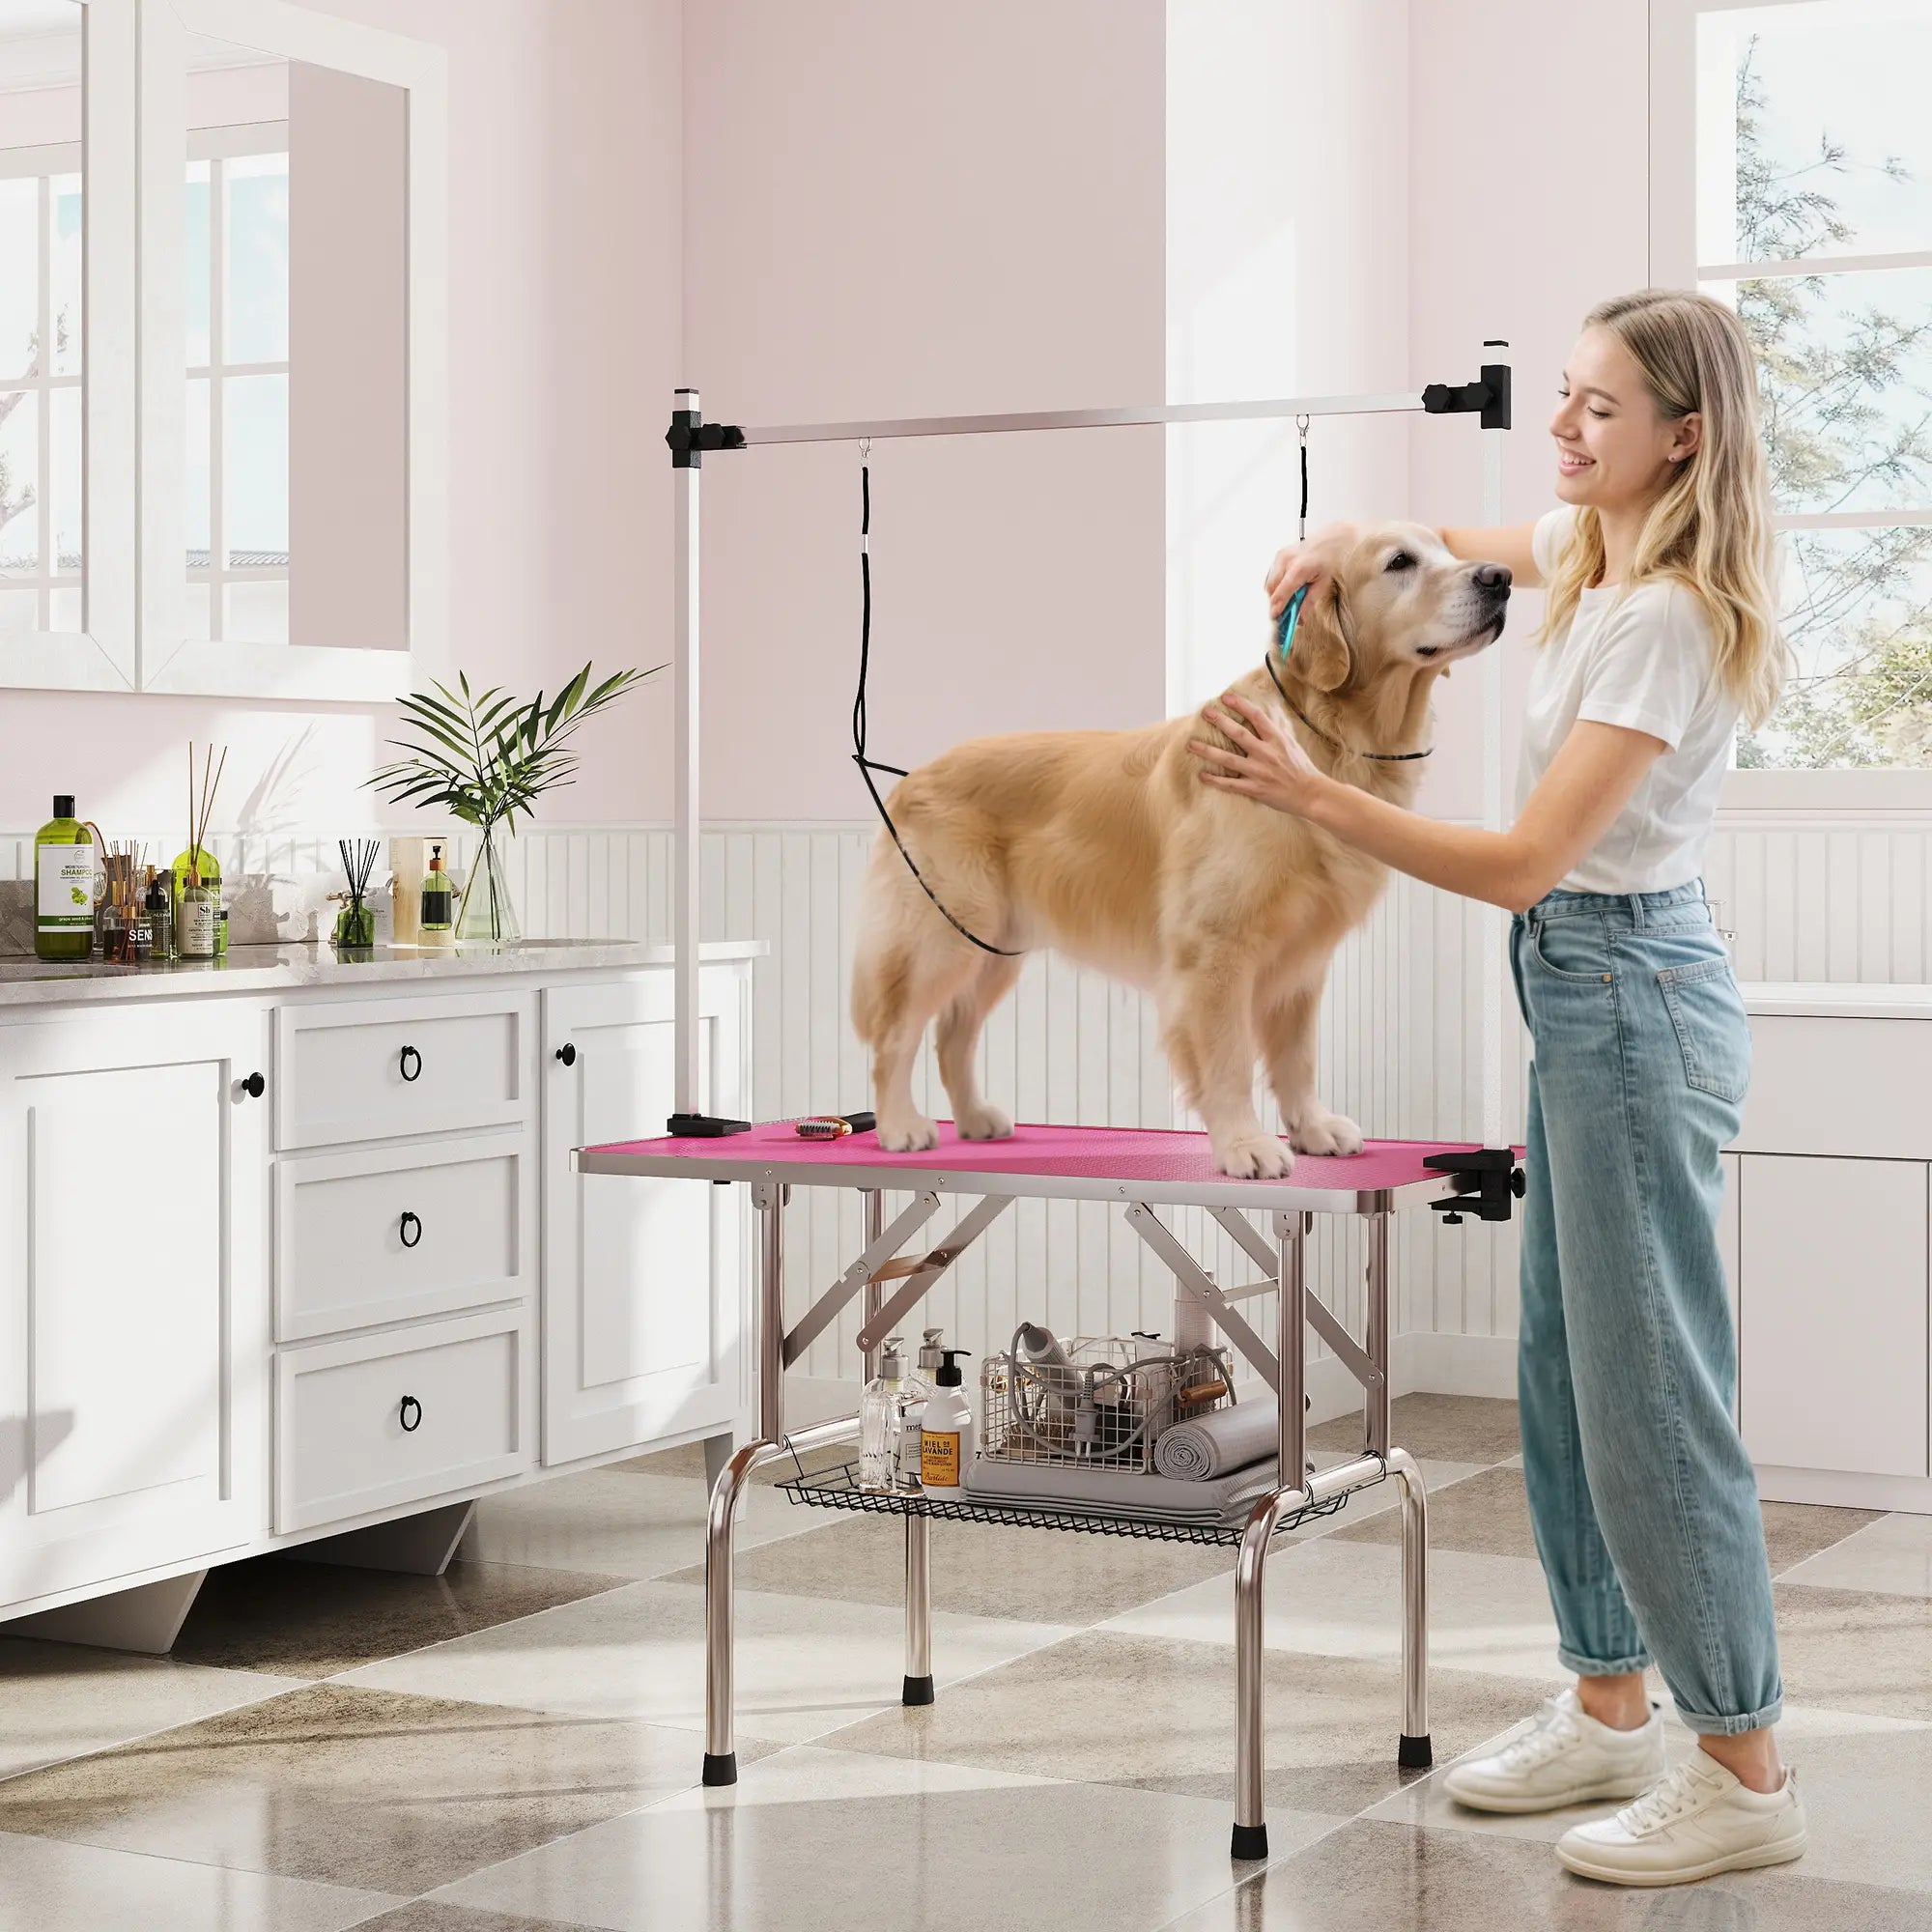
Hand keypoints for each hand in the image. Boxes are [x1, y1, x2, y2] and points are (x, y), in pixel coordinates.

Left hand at [1190, 690, 1331, 818]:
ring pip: (1228, 758)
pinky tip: (1202, 774)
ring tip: (1192, 744)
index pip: (1257, 717)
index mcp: (1277, 740)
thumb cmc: (1302, 768)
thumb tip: (1263, 716)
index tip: (1226, 697)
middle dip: (1220, 721)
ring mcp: (1259, 771)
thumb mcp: (1292, 744)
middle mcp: (1266, 753)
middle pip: (1239, 734)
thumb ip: (1276, 731)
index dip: (1241, 705)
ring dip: (1208, 751)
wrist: (1311, 794)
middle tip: (1205, 712)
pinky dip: (1215, 780)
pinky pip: (1230, 783)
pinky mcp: (1255, 788)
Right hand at [1264, 520, 1357, 618]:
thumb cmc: (1329, 558)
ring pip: (1269, 581)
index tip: (1275, 616)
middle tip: (1283, 610)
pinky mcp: (1279, 554)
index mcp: (1299, 568)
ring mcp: (1281, 555)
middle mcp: (1287, 560)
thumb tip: (1300, 617)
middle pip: (1272, 588)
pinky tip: (1287, 584)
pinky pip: (1271, 574)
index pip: (1281, 593)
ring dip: (1275, 592)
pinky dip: (1276, 583)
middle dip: (1276, 601)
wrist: (1331, 539)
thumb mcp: (1323, 584)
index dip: (1277, 606)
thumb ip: (1309, 603)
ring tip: (1288, 596)